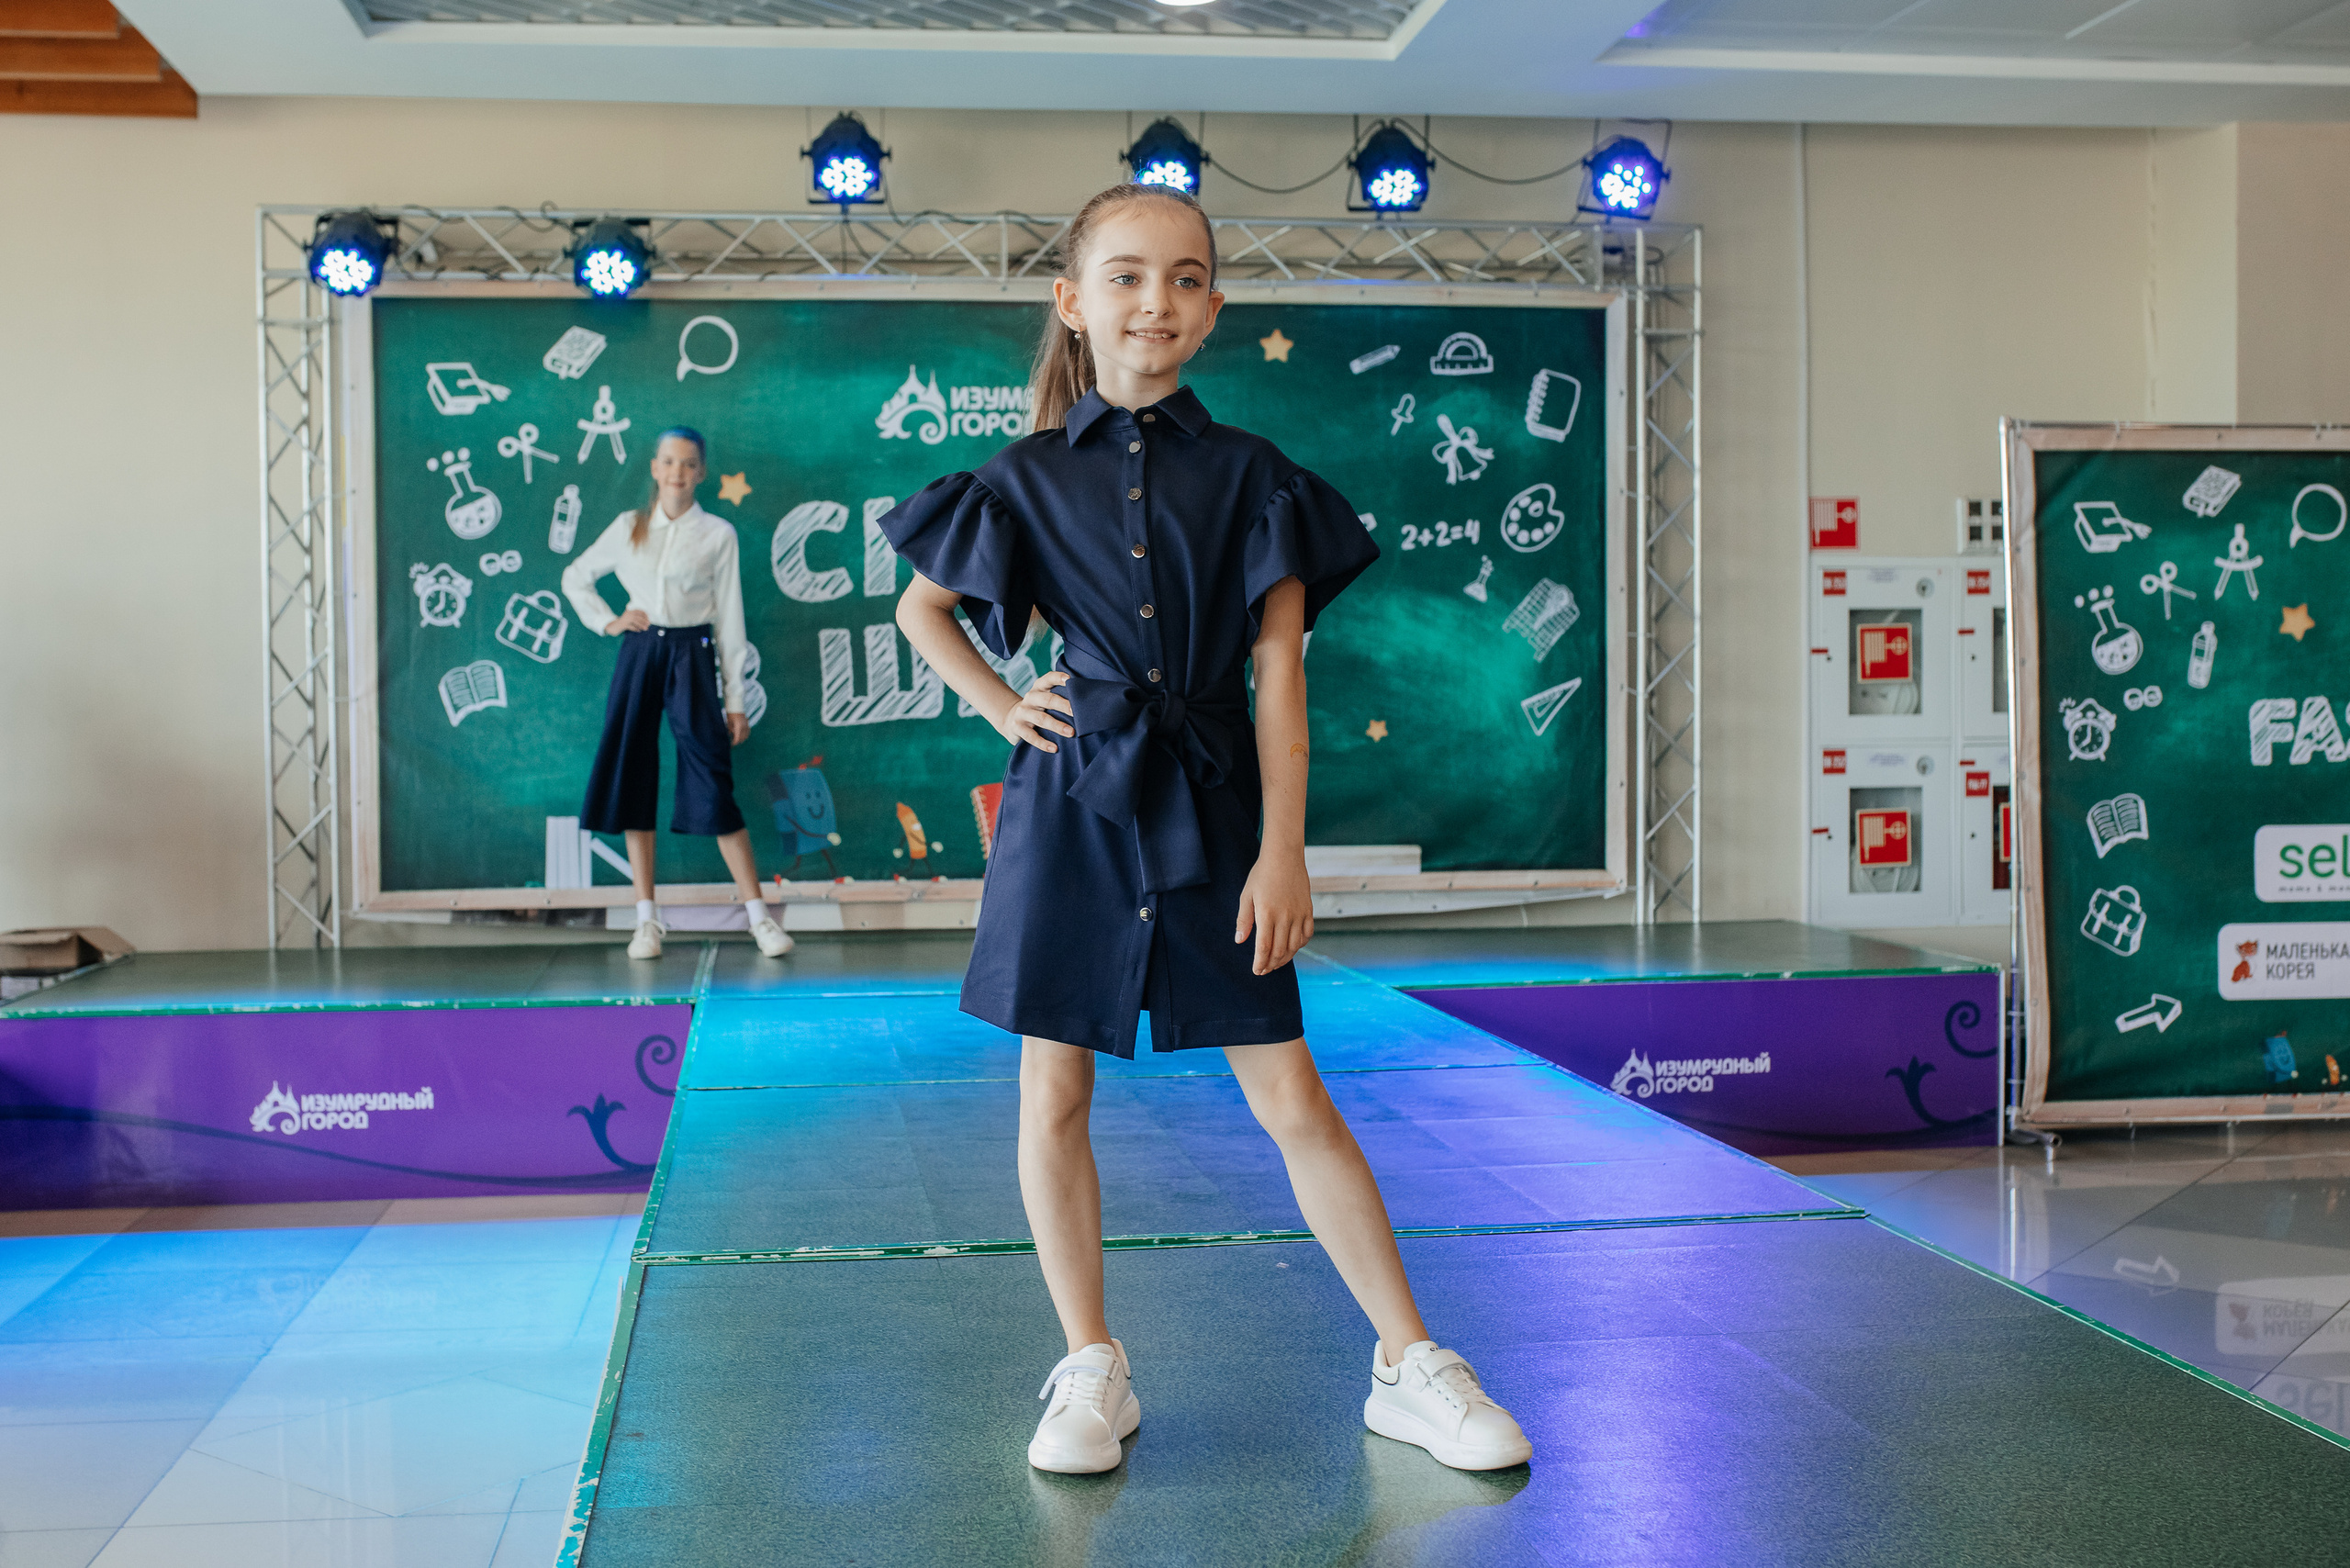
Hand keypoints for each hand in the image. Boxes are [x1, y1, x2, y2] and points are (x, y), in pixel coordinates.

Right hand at [607, 608, 650, 634]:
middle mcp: (628, 614)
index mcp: (630, 611)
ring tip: (645, 628)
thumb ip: (637, 618)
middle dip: (644, 621)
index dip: (645, 615)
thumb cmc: (625, 622)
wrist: (614, 626)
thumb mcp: (630, 618)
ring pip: (635, 622)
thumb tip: (647, 622)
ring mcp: (625, 619)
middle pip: (638, 617)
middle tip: (648, 624)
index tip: (648, 619)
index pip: (639, 611)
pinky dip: (635, 629)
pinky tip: (638, 630)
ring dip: (641, 625)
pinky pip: (631, 626)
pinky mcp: (623, 624)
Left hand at [726, 711, 748, 745]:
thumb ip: (729, 730)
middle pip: (741, 739)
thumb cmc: (730, 714)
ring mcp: (747, 726)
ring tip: (736, 740)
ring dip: (741, 739)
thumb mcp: (728, 723)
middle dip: (736, 742)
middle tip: (732, 743)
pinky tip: (742, 736)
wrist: (736, 706)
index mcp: (738, 728)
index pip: (737, 739)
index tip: (730, 746)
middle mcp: (744, 728)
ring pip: (745, 736)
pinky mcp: (747, 724)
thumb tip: (729, 736)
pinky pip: (748, 732)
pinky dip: (745, 735)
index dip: (734, 744)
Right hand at [995, 671, 1074, 752]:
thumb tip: (1087, 703)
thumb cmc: (1038, 708)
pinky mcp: (1017, 727)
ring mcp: (1022, 713)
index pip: (1048, 679)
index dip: (1058, 677)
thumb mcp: (1045, 699)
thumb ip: (1060, 697)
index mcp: (1039, 688)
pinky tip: (1054, 748)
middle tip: (1076, 712)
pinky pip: (1031, 736)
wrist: (1012, 720)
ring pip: (1041, 719)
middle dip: (1063, 705)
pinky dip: (1043, 743)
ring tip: (1071, 733)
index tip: (1070, 679)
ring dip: (1057, 726)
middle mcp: (1030, 698)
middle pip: (1047, 700)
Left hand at [1235, 850, 1311, 975]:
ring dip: (1285, 958)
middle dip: (1271, 965)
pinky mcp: (1308, 910)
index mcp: (1267, 914)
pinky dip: (1300, 945)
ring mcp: (1299, 914)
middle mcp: (1285, 917)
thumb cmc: (1262, 874)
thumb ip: (1244, 919)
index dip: (1260, 963)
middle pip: (1280, 951)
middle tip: (1264, 970)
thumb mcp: (1247, 895)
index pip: (1264, 947)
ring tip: (1276, 963)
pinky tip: (1292, 947)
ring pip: (1294, 946)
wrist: (1284, 856)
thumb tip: (1239, 940)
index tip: (1256, 971)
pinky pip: (1307, 935)